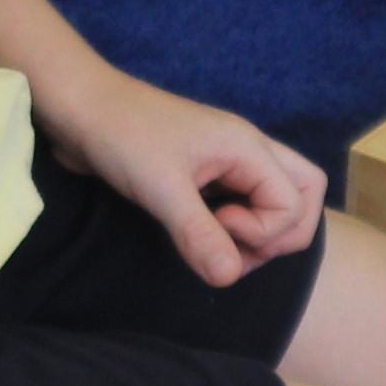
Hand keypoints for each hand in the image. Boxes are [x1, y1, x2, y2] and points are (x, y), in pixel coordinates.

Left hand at [40, 71, 324, 288]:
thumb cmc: (121, 135)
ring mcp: (228, 163)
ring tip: (214, 245)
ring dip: (258, 235)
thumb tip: (229, 278)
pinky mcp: (205, 175)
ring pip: (276, 201)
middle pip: (304, 196)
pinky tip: (199, 234)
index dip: (261, 231)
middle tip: (232, 245)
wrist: (80, 108)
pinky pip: (244, 203)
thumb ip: (198, 234)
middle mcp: (247, 153)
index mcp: (248, 147)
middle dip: (279, 235)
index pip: (294, 204)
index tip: (215, 222)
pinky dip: (233, 228)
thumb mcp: (160, 188)